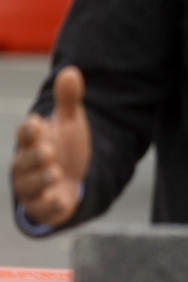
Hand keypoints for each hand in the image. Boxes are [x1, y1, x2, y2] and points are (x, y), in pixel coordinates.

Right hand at [10, 66, 90, 227]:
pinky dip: (48, 206)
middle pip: (23, 162)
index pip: (25, 134)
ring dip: (40, 180)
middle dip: (34, 157)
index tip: (37, 123)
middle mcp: (26, 166)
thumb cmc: (63, 148)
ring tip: (55, 172)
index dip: (29, 129)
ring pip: (28, 187)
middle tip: (49, 152)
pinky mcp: (43, 208)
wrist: (69, 180)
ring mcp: (32, 188)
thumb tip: (71, 71)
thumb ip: (68, 100)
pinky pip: (40, 210)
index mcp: (31, 142)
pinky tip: (59, 199)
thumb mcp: (68, 123)